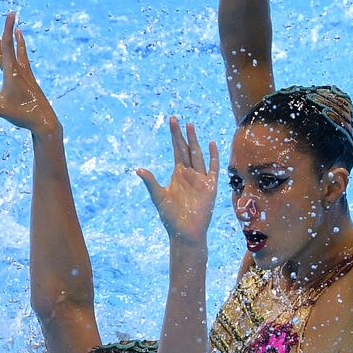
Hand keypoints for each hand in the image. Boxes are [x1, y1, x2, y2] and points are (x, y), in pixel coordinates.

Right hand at [0, 12, 59, 134]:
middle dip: (7, 29)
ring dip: (17, 39)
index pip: (8, 45)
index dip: (7, 28)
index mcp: (12, 72)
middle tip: (11, 12)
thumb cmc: (21, 115)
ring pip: (21, 52)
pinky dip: (22, 52)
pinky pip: (24, 61)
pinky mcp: (30, 80)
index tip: (11, 13)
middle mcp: (21, 69)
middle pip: (11, 45)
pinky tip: (23, 53)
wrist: (44, 121)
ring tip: (18, 29)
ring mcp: (27, 74)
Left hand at [137, 118, 218, 243]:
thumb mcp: (159, 197)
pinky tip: (212, 144)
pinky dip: (213, 156)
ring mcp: (201, 178)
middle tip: (178, 119)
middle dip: (182, 135)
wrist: (185, 232)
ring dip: (195, 141)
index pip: (176, 150)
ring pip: (198, 155)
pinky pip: (213, 168)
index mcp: (178, 174)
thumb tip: (138, 169)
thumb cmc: (171, 217)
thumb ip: (151, 183)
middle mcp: (190, 173)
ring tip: (190, 126)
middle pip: (186, 149)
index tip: (172, 121)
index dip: (174, 136)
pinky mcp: (210, 186)